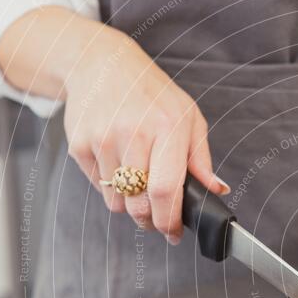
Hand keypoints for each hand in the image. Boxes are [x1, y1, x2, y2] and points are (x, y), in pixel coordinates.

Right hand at [62, 24, 227, 242]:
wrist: (102, 64)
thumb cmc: (152, 94)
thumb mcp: (188, 117)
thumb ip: (201, 159)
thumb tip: (217, 190)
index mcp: (168, 127)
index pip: (166, 190)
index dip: (170, 220)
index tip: (174, 233)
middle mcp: (134, 132)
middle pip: (140, 203)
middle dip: (151, 222)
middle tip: (157, 221)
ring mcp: (103, 139)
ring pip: (117, 201)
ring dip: (130, 204)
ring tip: (138, 181)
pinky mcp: (79, 144)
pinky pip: (99, 187)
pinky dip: (111, 186)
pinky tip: (118, 163)